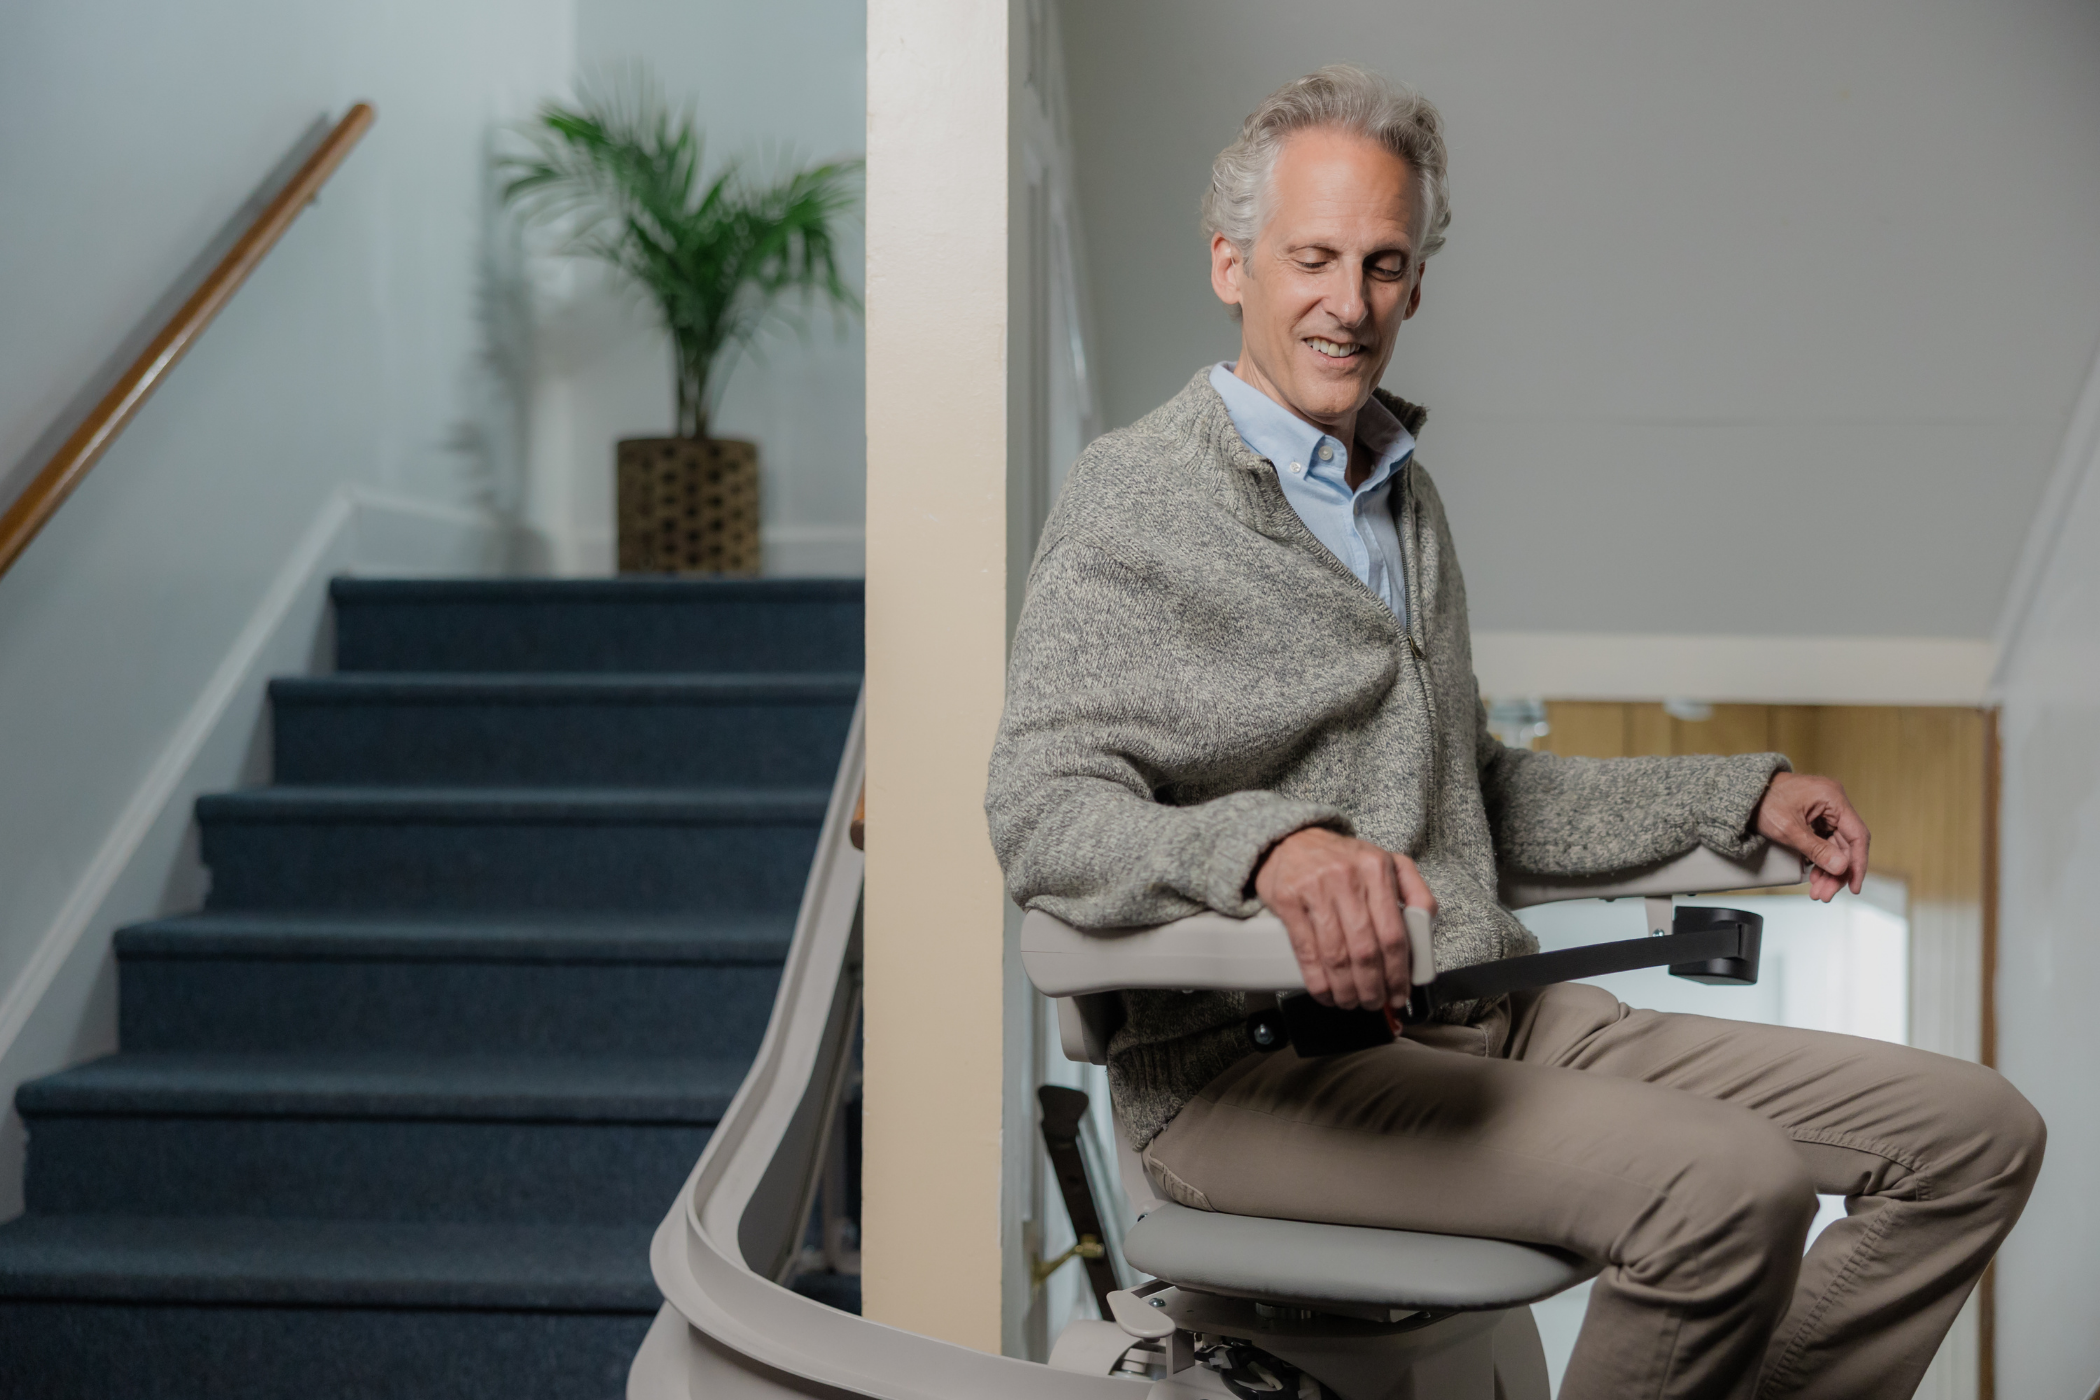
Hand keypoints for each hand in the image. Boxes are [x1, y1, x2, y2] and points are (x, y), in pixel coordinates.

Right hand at [1253, 828, 1436, 1009]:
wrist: (1290, 840)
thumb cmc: (1341, 858)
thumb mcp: (1385, 861)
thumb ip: (1414, 891)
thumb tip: (1427, 925)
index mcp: (1376, 869)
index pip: (1394, 933)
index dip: (1398, 973)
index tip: (1399, 992)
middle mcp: (1347, 877)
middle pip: (1366, 950)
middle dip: (1372, 987)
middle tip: (1374, 1003)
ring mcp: (1315, 888)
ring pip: (1336, 955)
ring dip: (1346, 989)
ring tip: (1351, 1001)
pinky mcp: (1288, 900)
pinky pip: (1306, 951)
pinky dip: (1317, 980)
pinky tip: (1325, 992)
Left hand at [1755, 771, 1870, 901]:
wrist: (1742, 793)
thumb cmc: (1762, 802)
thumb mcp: (1788, 829)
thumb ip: (1816, 849)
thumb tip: (1841, 868)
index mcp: (1833, 797)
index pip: (1857, 836)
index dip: (1857, 864)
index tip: (1854, 886)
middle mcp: (1833, 801)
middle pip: (1846, 844)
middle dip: (1836, 872)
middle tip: (1826, 894)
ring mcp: (1825, 809)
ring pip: (1835, 846)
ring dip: (1828, 869)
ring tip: (1818, 890)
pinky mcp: (1816, 817)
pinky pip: (1825, 841)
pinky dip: (1820, 859)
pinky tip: (1814, 875)